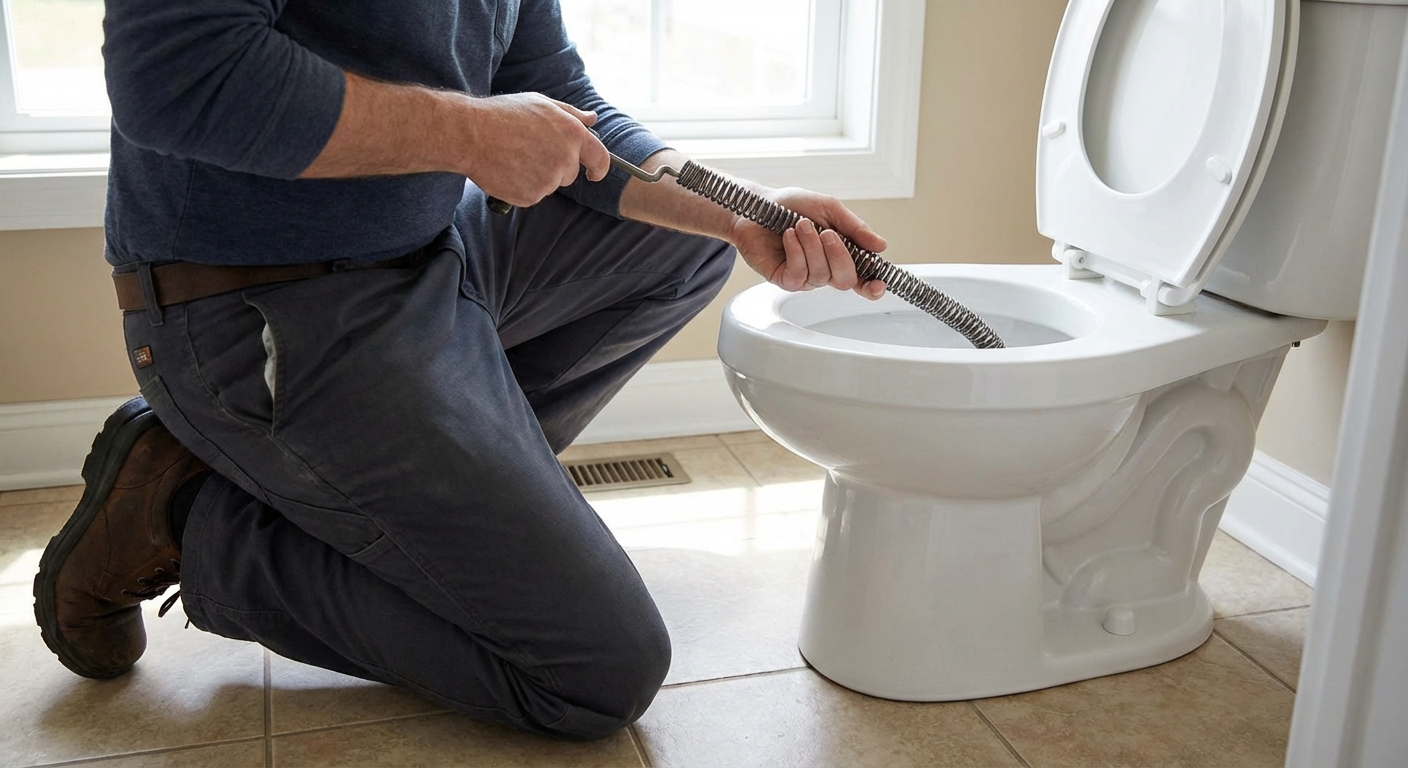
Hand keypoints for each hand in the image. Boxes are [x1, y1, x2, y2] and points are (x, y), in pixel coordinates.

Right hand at [456, 93, 610, 206]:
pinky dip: (522, 187)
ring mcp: (548, 181)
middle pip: (570, 174)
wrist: (470, 134)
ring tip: (514, 156)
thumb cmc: (503, 115)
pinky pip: (533, 196)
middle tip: (528, 150)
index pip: (600, 158)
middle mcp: (565, 159)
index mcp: (572, 134)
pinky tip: (507, 169)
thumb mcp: (541, 104)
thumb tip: (591, 119)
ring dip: (537, 176)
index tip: (594, 173)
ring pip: (550, 185)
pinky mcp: (531, 196)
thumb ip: (571, 114)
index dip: (599, 168)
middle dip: (555, 166)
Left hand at [729, 187, 887, 298]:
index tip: (879, 283)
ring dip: (811, 245)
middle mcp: (825, 269)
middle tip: (826, 233)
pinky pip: (799, 274)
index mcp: (840, 254)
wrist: (757, 206)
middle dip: (839, 255)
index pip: (862, 278)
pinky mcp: (784, 280)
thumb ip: (855, 228)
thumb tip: (880, 246)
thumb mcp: (829, 209)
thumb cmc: (792, 206)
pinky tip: (788, 236)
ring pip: (821, 274)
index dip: (873, 286)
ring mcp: (805, 277)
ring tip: (799, 225)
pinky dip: (796, 251)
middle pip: (846, 279)